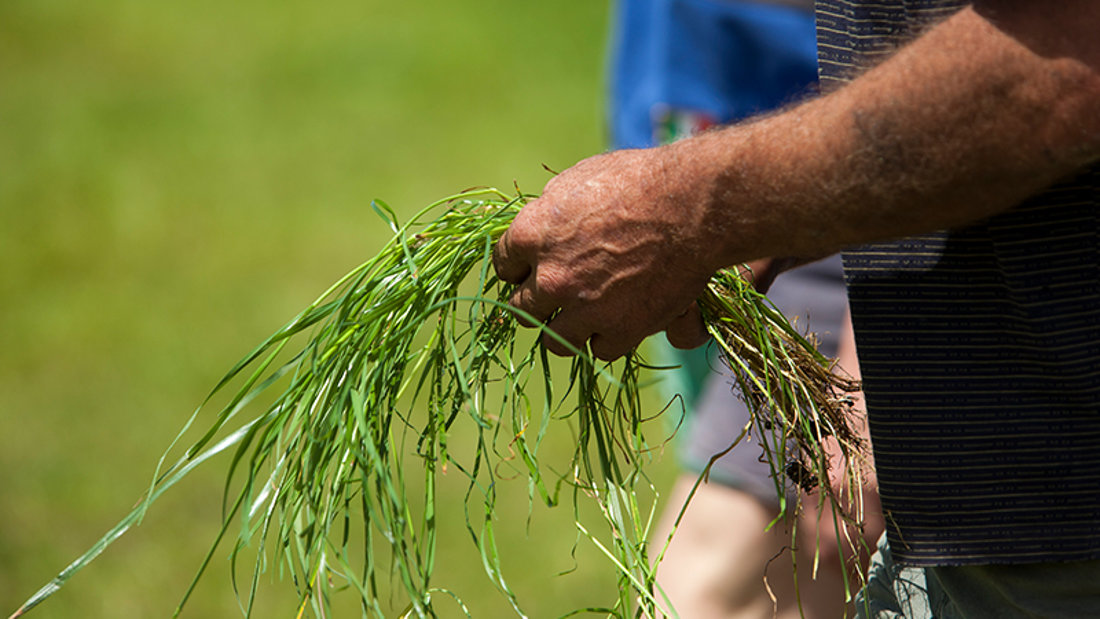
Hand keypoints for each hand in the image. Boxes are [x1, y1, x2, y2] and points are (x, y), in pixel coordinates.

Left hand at [493, 147, 719, 359]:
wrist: (691, 207)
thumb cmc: (638, 181)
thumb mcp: (579, 180)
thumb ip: (551, 210)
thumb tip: (542, 224)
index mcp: (531, 235)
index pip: (503, 266)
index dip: (518, 267)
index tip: (528, 269)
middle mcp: (550, 278)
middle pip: (520, 309)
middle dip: (536, 302)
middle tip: (554, 295)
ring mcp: (583, 309)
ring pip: (553, 339)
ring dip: (565, 328)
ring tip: (582, 316)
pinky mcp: (620, 331)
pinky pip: (598, 349)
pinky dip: (606, 338)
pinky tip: (617, 321)